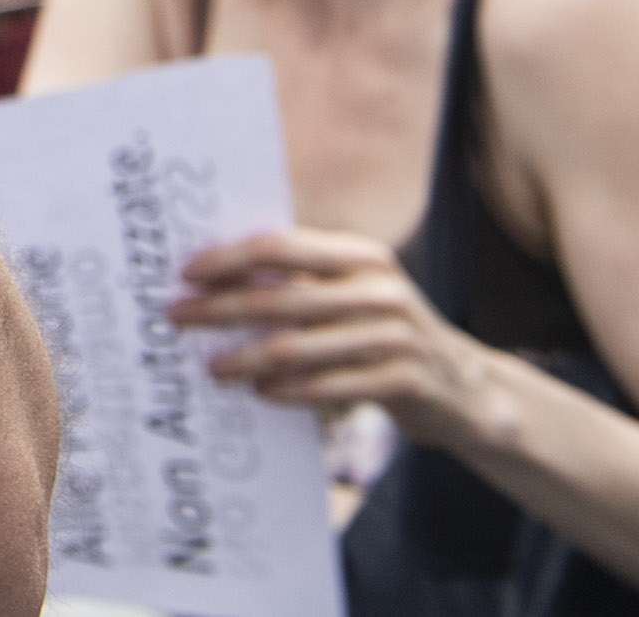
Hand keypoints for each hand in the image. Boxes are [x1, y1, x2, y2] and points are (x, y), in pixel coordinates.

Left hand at [174, 229, 490, 439]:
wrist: (463, 387)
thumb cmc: (382, 330)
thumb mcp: (352, 291)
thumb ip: (300, 279)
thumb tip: (211, 276)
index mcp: (360, 253)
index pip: (279, 246)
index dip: (227, 258)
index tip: (184, 273)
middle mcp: (379, 288)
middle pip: (279, 299)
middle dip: (218, 310)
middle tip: (175, 318)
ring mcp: (394, 335)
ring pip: (296, 348)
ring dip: (243, 358)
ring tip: (211, 368)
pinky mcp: (404, 381)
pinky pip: (328, 387)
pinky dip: (286, 390)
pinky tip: (258, 392)